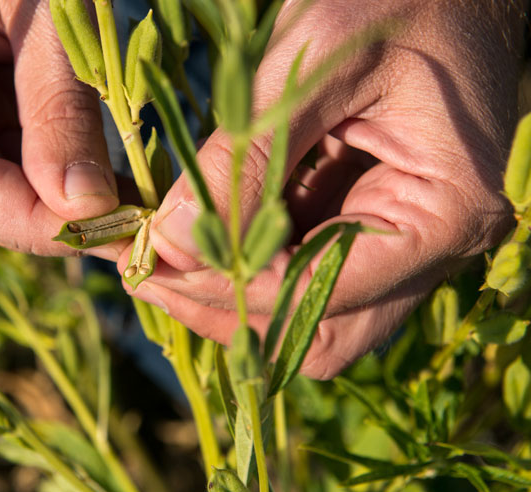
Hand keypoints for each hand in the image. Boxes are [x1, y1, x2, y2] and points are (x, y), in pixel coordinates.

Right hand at [0, 0, 121, 256]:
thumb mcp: (48, 13)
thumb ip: (59, 108)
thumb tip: (85, 209)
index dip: (24, 217)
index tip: (104, 225)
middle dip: (46, 221)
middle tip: (130, 225)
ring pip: (3, 194)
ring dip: (67, 208)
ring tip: (134, 203)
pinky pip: (29, 166)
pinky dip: (75, 181)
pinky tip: (118, 181)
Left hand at [122, 0, 522, 377]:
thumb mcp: (311, 63)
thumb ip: (243, 158)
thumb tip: (170, 243)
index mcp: (443, 213)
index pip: (321, 292)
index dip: (230, 289)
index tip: (154, 266)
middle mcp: (432, 247)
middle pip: (318, 329)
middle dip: (226, 311)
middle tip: (147, 278)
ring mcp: (403, 240)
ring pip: (309, 313)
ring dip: (232, 296)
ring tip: (158, 263)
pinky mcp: (371, 220)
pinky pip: (305, 270)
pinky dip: (247, 263)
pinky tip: (192, 237)